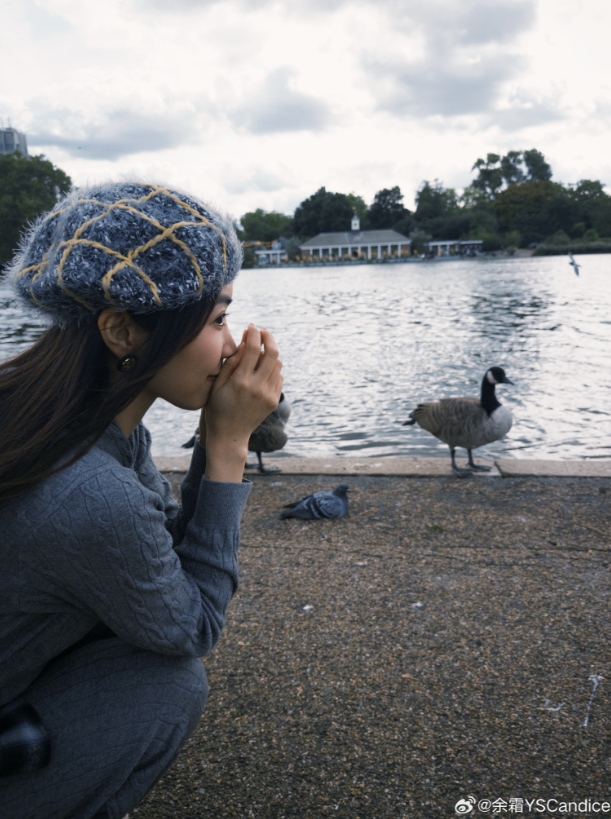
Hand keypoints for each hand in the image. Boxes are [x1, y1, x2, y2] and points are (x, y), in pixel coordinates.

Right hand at [202, 324, 282, 481]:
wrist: (230, 435)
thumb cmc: (217, 407)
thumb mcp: (218, 384)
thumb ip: (232, 362)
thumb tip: (246, 342)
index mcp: (240, 381)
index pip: (253, 349)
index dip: (254, 333)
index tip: (251, 326)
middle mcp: (257, 387)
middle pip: (273, 353)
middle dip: (269, 337)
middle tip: (263, 331)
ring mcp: (268, 395)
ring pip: (278, 364)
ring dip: (271, 353)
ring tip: (260, 351)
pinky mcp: (274, 401)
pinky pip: (279, 377)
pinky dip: (273, 368)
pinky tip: (262, 369)